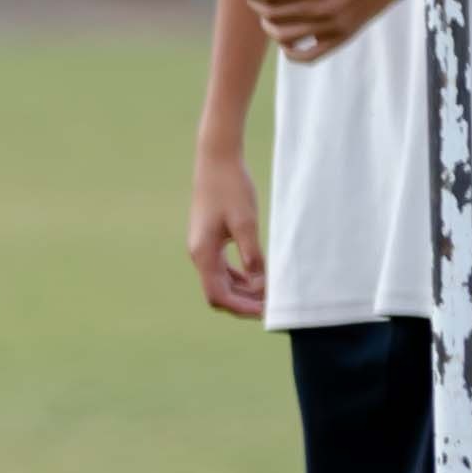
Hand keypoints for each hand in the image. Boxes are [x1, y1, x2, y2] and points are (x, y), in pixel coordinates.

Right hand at [188, 147, 267, 318]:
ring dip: (243, 291)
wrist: (216, 160)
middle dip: (244, 303)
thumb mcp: (246, 223)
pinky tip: (259, 276)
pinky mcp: (210, 240)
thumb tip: (261, 285)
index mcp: (203, 253)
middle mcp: (199, 254)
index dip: (241, 307)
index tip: (265, 311)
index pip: (218, 295)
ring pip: (221, 282)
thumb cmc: (231, 188)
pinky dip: (240, 278)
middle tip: (272, 306)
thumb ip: (252, 256)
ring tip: (269, 294)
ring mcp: (203, 248)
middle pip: (219, 293)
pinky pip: (223, 268)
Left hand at [233, 0, 421, 62]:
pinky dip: (289, 51)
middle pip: (271, 13)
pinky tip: (285, 38)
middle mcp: (323, 7)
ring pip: (283, 35)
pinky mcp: (343, 37)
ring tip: (271, 12)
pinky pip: (306, 56)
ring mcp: (334, 26)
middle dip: (256, 2)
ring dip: (269, 24)